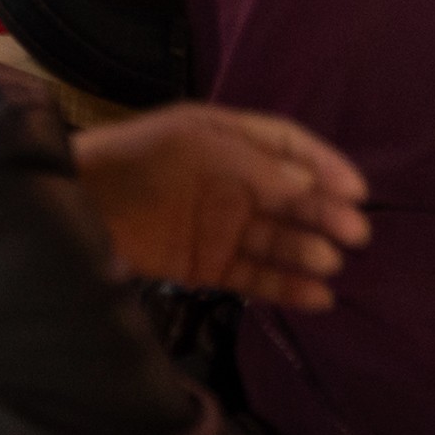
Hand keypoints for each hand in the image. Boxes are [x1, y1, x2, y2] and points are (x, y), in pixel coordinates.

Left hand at [74, 104, 370, 311]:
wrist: (78, 208)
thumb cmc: (138, 163)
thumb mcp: (197, 147)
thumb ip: (254, 166)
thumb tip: (308, 182)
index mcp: (225, 138)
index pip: (287, 147)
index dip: (323, 165)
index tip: (356, 190)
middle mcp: (228, 181)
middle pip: (290, 196)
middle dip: (323, 212)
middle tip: (355, 233)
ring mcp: (219, 225)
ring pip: (277, 239)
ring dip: (307, 250)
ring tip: (330, 262)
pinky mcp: (207, 265)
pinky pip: (256, 276)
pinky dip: (287, 287)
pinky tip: (317, 296)